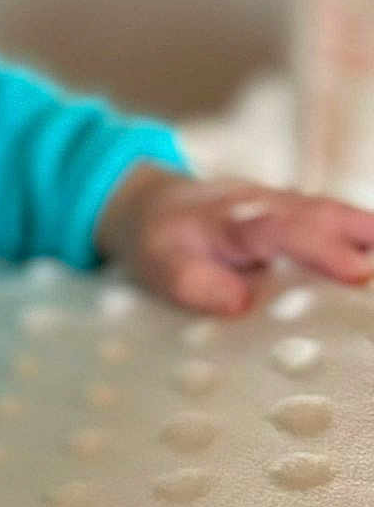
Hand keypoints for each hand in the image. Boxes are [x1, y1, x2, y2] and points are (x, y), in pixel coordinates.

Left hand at [97, 162, 373, 314]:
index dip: (319, 247)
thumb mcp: (161, 266)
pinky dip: (365, 236)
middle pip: (324, 213)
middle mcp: (268, 204)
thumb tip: (241, 303)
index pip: (281, 228)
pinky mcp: (301, 214)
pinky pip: (339, 221)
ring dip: (369, 236)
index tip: (355, 273)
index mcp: (233, 220)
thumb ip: (195, 283)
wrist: (154, 203)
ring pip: (337, 213)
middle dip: (365, 237)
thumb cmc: (162, 241)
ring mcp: (288, 205)